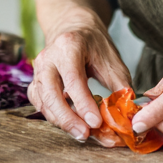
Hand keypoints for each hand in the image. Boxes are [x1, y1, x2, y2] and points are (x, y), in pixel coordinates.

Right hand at [27, 8, 131, 143]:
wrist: (73, 28)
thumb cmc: (94, 44)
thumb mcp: (112, 59)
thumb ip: (120, 86)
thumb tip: (127, 114)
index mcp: (68, 46)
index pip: (73, 79)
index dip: (83, 103)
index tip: (96, 122)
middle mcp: (48, 57)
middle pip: (51, 93)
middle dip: (67, 118)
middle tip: (85, 134)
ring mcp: (38, 70)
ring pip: (43, 101)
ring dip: (60, 121)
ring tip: (81, 134)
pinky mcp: (35, 81)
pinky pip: (39, 103)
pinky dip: (53, 117)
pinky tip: (69, 124)